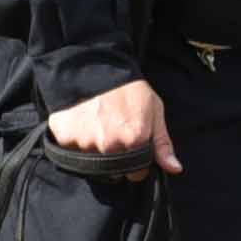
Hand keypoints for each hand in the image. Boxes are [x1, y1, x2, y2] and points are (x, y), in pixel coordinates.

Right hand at [44, 77, 181, 175]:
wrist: (95, 66)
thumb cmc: (129, 89)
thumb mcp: (154, 111)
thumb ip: (163, 143)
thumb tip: (175, 168)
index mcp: (134, 141)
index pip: (136, 174)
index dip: (136, 164)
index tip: (132, 147)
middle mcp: (110, 146)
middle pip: (113, 172)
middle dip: (115, 158)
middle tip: (113, 132)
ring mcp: (86, 143)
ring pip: (91, 163)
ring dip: (95, 150)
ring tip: (98, 126)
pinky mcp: (66, 137)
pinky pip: (71, 151)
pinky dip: (76, 141)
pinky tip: (83, 124)